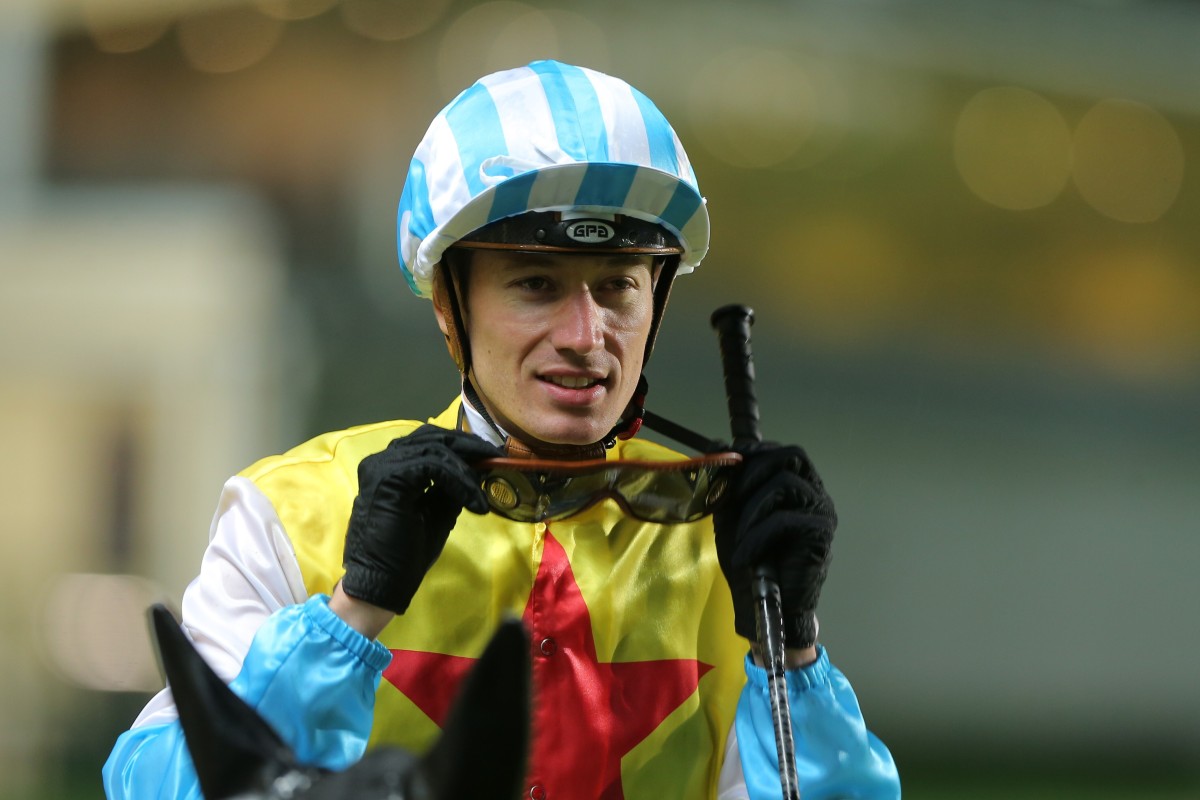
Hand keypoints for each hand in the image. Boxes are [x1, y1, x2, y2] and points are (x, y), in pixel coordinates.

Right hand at [341, 424, 499, 614]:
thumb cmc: (404, 554)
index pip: (428, 441)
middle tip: (495, 459)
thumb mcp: (436, 512)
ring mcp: (381, 466)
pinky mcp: (388, 477)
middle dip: (468, 447)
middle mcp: (382, 460)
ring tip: (481, 492)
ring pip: (435, 449)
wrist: (382, 583)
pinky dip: (458, 480)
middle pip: (432, 437)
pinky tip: (472, 500)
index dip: (461, 446)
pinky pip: (433, 465)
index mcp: (390, 468)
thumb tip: (476, 470)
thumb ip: (450, 488)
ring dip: (466, 470)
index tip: (490, 458)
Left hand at [713, 442, 835, 648]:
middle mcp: (815, 494)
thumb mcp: (731, 516)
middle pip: (793, 456)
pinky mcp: (820, 533)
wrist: (766, 605)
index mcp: (798, 487)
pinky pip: (784, 519)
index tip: (729, 459)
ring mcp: (821, 512)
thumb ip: (727, 483)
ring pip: (785, 484)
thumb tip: (715, 444)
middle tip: (732, 492)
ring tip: (739, 534)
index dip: (757, 450)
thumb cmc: (751, 561)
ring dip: (752, 507)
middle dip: (756, 468)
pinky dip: (757, 535)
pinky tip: (746, 554)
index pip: (785, 452)